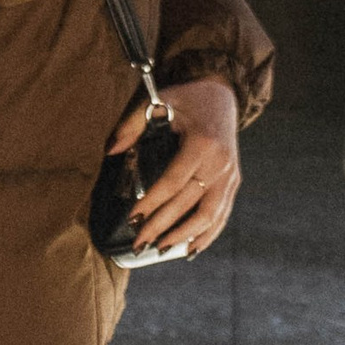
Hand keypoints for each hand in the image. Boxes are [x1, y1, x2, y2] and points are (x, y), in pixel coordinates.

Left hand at [108, 74, 241, 258]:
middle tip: (140, 243)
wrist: (223, 95)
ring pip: (210, 216)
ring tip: (161, 250)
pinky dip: (208, 235)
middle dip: (162, 226)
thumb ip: (132, 123)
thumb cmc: (188, 99)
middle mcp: (220, 163)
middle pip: (188, 203)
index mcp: (202, 143)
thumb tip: (111, 150)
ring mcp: (230, 175)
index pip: (173, 182)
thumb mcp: (159, 101)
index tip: (133, 219)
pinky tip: (190, 249)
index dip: (152, 203)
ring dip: (185, 236)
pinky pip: (223, 214)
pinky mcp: (234, 182)